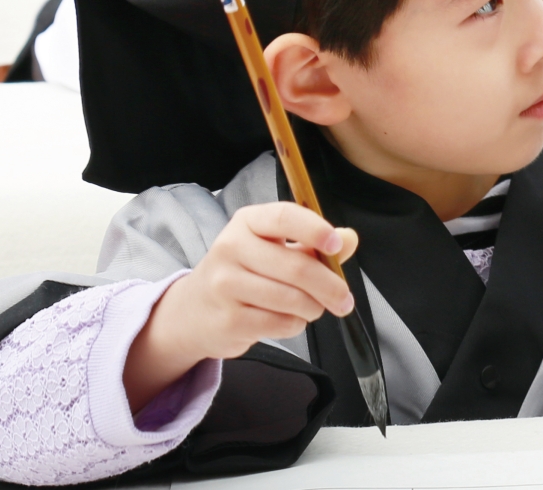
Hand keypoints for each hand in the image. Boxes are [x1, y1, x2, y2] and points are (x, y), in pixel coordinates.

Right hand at [122, 203, 358, 410]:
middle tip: (345, 300)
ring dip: (313, 308)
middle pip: (296, 267)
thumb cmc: (245, 272)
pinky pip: (280, 323)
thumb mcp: (276, 248)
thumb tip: (349, 239)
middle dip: (330, 286)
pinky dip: (295, 324)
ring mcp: (225, 285)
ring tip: (313, 308)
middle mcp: (231, 248)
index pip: (284, 217)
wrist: (194, 311)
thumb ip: (314, 243)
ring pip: (292, 299)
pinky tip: (289, 319)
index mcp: (248, 222)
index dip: (315, 230)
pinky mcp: (228, 319)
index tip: (336, 245)